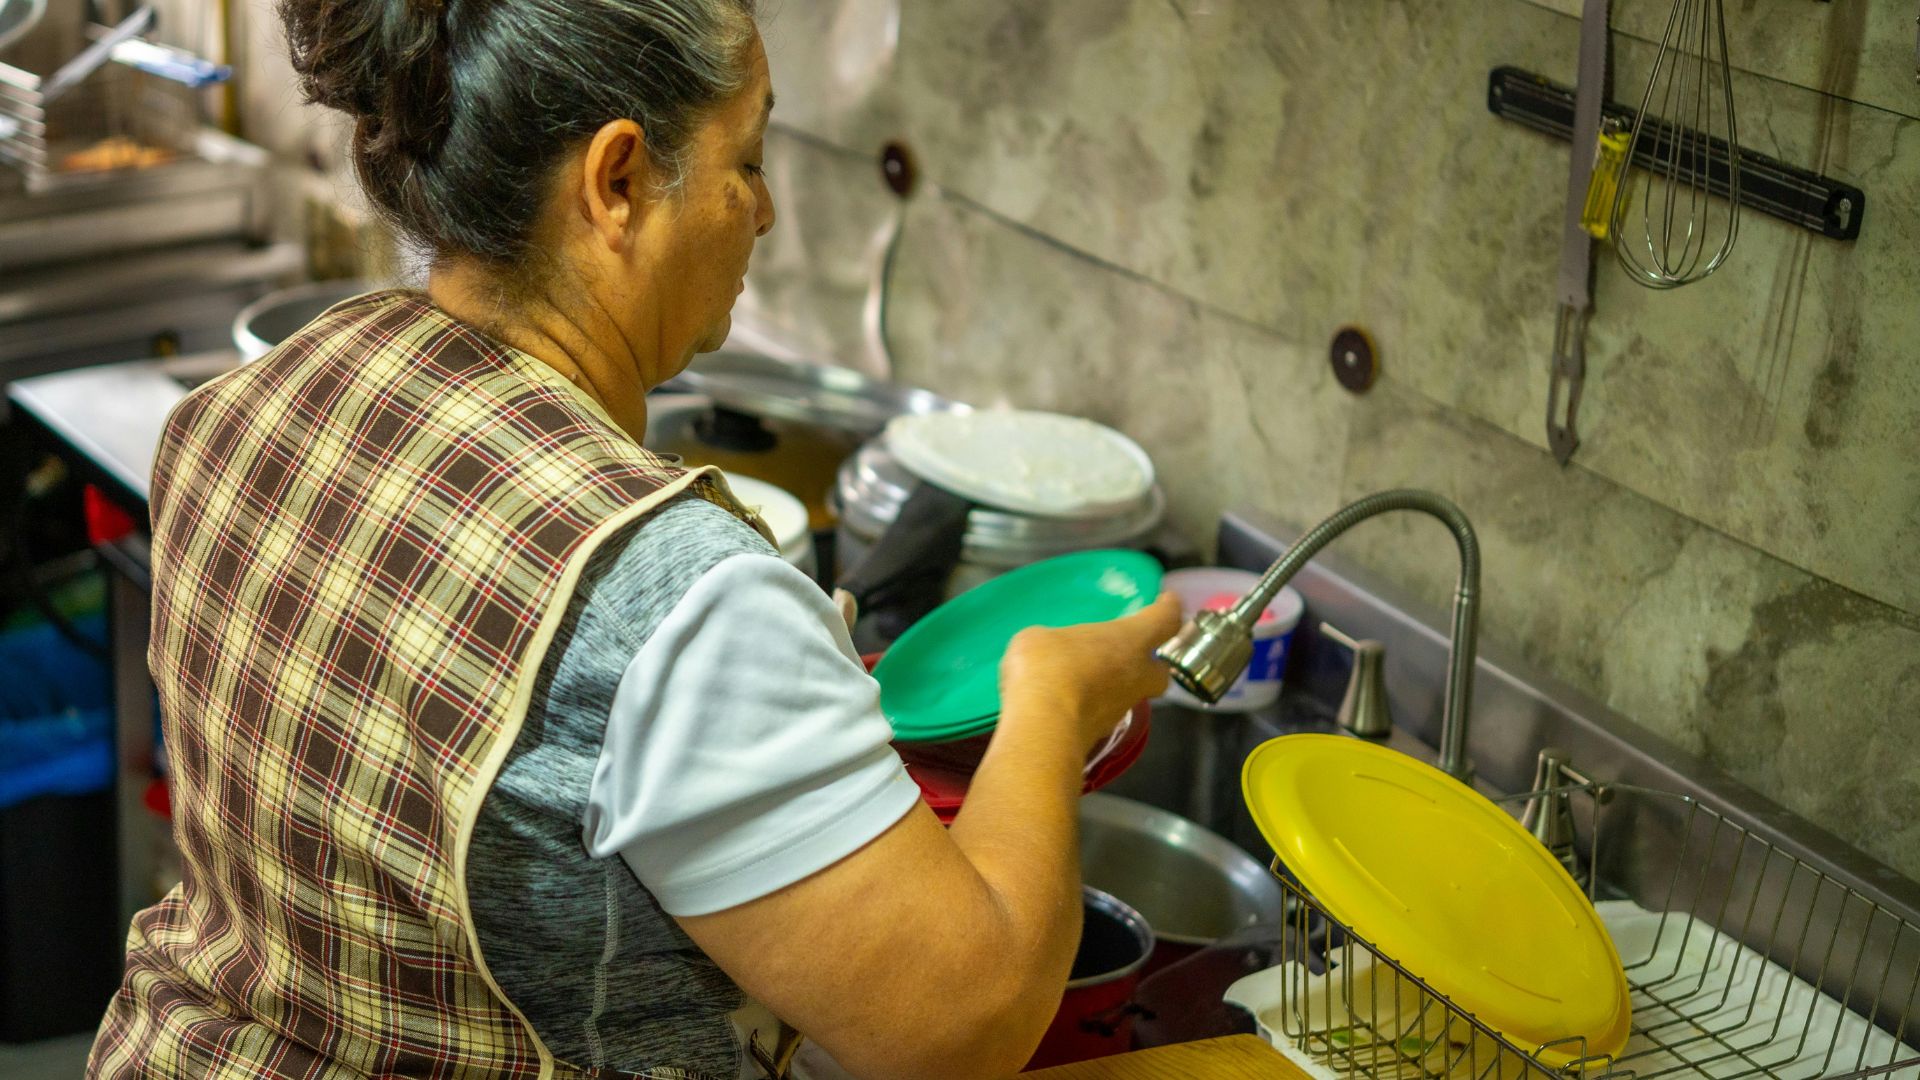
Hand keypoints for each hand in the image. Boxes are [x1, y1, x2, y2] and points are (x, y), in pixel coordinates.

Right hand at [998, 592, 1182, 751]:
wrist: (1043, 731)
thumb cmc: (1049, 668)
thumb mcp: (1039, 637)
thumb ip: (1054, 641)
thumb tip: (1049, 651)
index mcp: (1130, 641)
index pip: (1165, 619)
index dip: (1168, 608)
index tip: (1167, 601)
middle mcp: (1136, 676)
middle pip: (1160, 669)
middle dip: (1152, 661)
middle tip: (1132, 653)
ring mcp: (1121, 710)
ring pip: (1131, 693)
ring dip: (1116, 685)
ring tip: (1087, 677)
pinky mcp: (1102, 736)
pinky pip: (1102, 714)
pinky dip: (1090, 707)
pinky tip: (1066, 702)